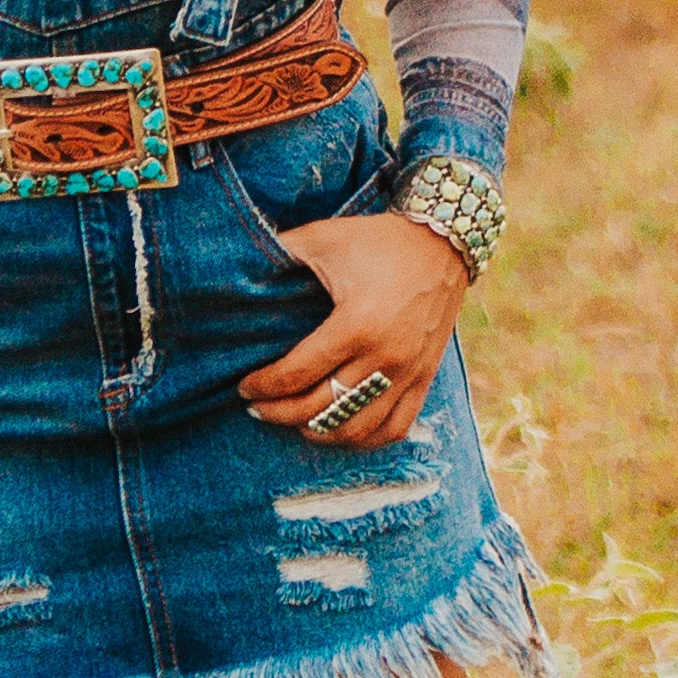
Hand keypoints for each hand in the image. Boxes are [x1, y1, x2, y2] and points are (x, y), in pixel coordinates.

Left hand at [240, 209, 467, 450]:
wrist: (441, 242)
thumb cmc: (376, 240)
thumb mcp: (323, 238)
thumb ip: (280, 253)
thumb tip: (236, 266)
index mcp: (356, 325)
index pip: (298, 374)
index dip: (264, 387)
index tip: (245, 387)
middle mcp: (385, 356)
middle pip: (321, 408)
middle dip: (280, 413)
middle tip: (258, 408)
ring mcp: (409, 373)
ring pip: (356, 428)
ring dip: (318, 432)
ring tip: (293, 421)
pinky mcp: (425, 378)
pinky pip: (395, 429)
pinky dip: (363, 438)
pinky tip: (339, 430)